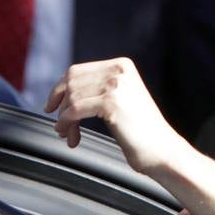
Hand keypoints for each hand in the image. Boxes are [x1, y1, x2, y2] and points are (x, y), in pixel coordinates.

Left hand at [44, 57, 184, 173]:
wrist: (162, 149)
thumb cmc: (140, 131)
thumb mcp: (120, 99)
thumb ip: (98, 89)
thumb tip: (63, 92)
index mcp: (122, 65)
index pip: (77, 70)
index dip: (59, 89)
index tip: (51, 106)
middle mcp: (119, 70)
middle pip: (71, 82)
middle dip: (60, 105)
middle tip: (61, 126)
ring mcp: (116, 85)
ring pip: (71, 97)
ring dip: (64, 119)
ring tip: (68, 135)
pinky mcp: (111, 103)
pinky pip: (74, 110)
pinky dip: (66, 123)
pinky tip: (70, 136)